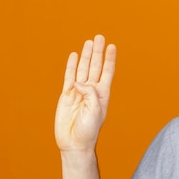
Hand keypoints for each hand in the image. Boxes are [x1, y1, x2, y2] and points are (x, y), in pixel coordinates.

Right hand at [55, 35, 115, 151]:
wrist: (74, 142)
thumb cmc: (88, 130)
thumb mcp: (95, 110)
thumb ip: (89, 93)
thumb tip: (78, 82)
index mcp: (102, 94)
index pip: (107, 72)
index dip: (109, 59)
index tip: (112, 46)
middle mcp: (91, 91)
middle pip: (95, 66)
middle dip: (97, 52)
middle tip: (99, 37)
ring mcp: (78, 92)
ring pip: (83, 69)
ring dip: (86, 56)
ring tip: (89, 42)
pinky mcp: (66, 95)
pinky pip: (69, 77)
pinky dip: (72, 66)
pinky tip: (75, 56)